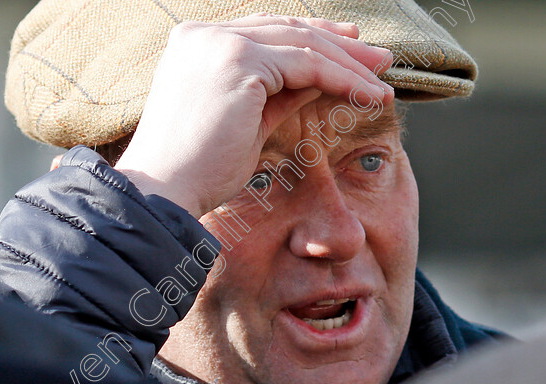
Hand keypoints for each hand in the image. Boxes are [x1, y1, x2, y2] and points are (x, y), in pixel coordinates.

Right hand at [114, 14, 392, 217]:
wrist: (163, 192)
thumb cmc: (197, 170)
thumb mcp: (246, 121)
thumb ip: (279, 94)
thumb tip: (320, 80)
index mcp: (196, 44)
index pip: (265, 30)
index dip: (311, 37)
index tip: (349, 50)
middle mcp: (204, 35)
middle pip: (287, 30)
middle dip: (339, 45)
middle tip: (379, 60)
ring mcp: (218, 44)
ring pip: (302, 43)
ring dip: (349, 63)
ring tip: (382, 82)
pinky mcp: (238, 61)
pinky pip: (307, 64)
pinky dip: (344, 79)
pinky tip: (369, 95)